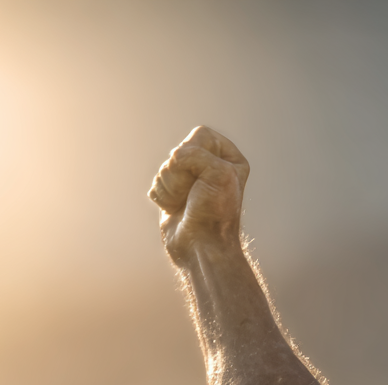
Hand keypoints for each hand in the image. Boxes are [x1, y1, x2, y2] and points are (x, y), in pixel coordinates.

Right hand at [149, 126, 249, 264]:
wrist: (201, 247)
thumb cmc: (215, 214)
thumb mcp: (218, 174)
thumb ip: (195, 153)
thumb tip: (173, 159)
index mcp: (230, 159)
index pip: (201, 134)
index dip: (196, 152)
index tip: (205, 176)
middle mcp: (211, 167)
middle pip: (180, 149)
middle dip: (180, 172)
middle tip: (193, 194)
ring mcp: (192, 180)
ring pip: (165, 166)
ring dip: (171, 186)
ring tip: (184, 204)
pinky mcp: (175, 192)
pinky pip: (157, 181)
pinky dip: (162, 195)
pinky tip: (174, 209)